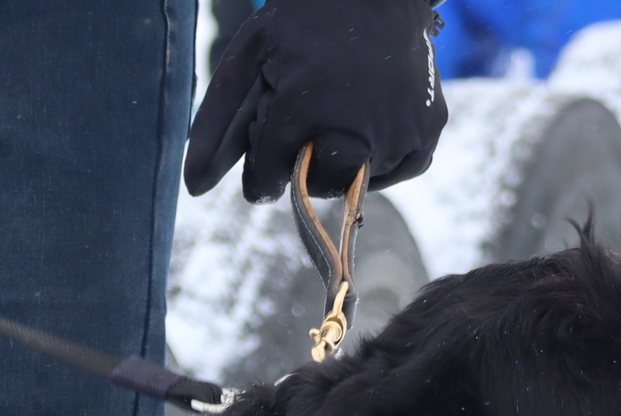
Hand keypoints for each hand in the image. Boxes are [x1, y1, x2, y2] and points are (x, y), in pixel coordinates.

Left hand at [186, 0, 446, 201]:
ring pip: (354, 184)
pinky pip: (393, 172)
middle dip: (302, 164)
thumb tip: (193, 189)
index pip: (269, 178)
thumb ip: (215, 124)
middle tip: (306, 125)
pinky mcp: (427, 133)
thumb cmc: (304, 22)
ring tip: (338, 113)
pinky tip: (368, 120)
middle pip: (314, 187)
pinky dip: (377, 158)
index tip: (266, 147)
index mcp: (303, 109)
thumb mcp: (250, 57)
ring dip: (339, 160)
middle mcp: (354, 130)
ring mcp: (397, 133)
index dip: (262, 167)